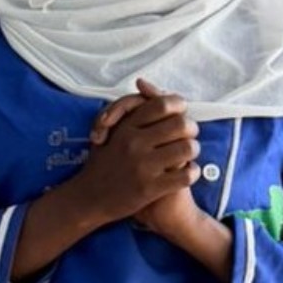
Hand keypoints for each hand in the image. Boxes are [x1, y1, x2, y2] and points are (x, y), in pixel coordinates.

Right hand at [74, 80, 199, 224]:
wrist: (88, 198)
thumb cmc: (102, 162)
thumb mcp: (111, 131)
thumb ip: (129, 110)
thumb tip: (145, 85)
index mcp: (127, 126)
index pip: (162, 104)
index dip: (178, 105)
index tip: (182, 112)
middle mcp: (135, 142)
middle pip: (180, 124)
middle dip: (191, 128)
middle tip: (190, 134)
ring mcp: (143, 166)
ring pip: (187, 148)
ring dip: (193, 150)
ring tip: (190, 153)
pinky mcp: (150, 188)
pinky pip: (185, 175)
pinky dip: (193, 172)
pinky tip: (188, 172)